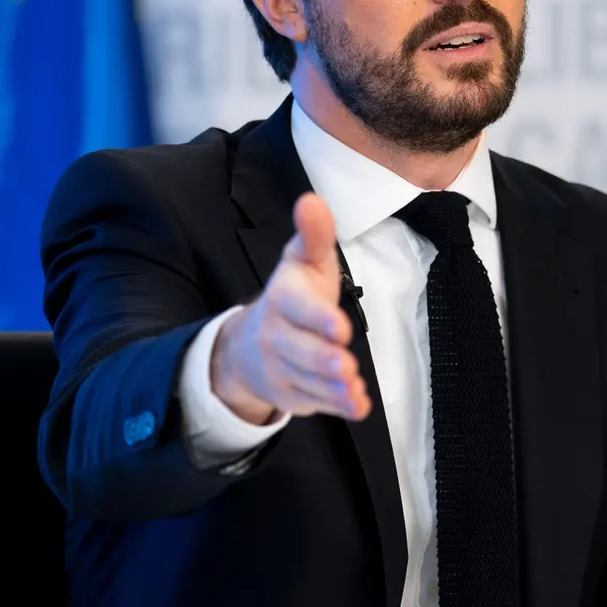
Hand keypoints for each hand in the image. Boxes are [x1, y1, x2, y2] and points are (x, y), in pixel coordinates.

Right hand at [210, 193, 371, 422]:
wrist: (250, 346)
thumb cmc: (294, 296)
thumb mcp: (303, 262)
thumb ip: (314, 236)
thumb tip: (311, 199)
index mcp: (283, 298)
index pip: (297, 308)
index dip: (317, 318)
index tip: (341, 328)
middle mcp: (276, 335)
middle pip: (299, 350)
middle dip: (322, 359)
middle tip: (346, 366)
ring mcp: (281, 368)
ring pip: (308, 380)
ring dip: (332, 388)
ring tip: (354, 391)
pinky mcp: (291, 394)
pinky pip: (314, 402)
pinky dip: (335, 406)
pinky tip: (356, 406)